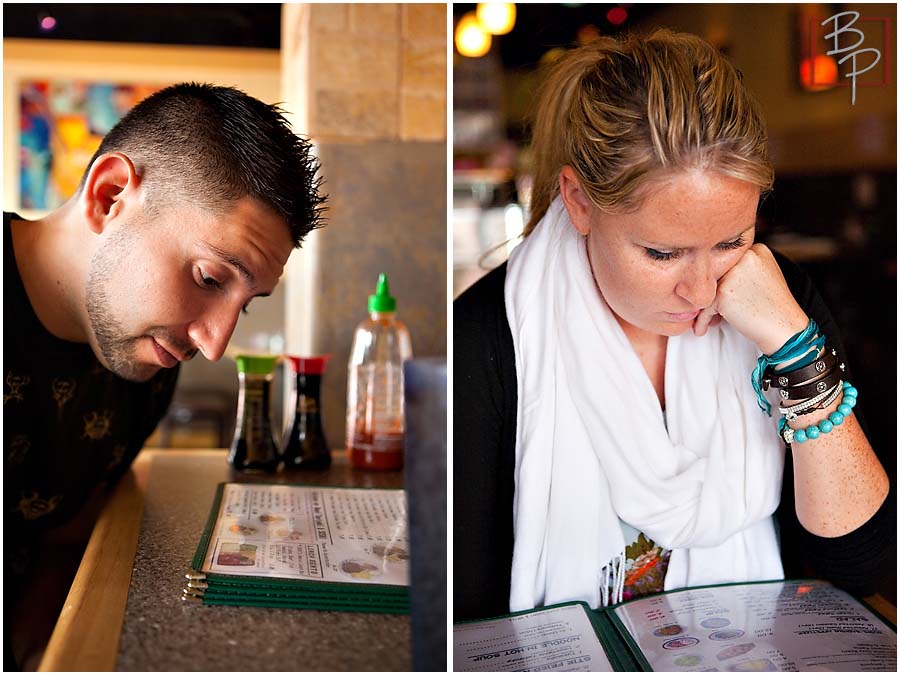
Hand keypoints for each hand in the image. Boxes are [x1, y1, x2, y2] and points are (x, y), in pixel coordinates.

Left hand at [693, 243, 809, 354]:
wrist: (786, 329)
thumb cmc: (773, 307)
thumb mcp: (764, 276)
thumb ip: (742, 269)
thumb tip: (710, 275)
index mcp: (757, 250)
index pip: (729, 262)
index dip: (725, 281)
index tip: (725, 296)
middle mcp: (745, 257)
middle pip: (716, 274)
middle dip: (714, 294)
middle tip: (716, 312)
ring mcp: (733, 273)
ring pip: (708, 289)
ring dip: (707, 307)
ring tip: (714, 320)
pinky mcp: (723, 291)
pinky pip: (704, 306)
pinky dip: (702, 320)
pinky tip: (703, 329)